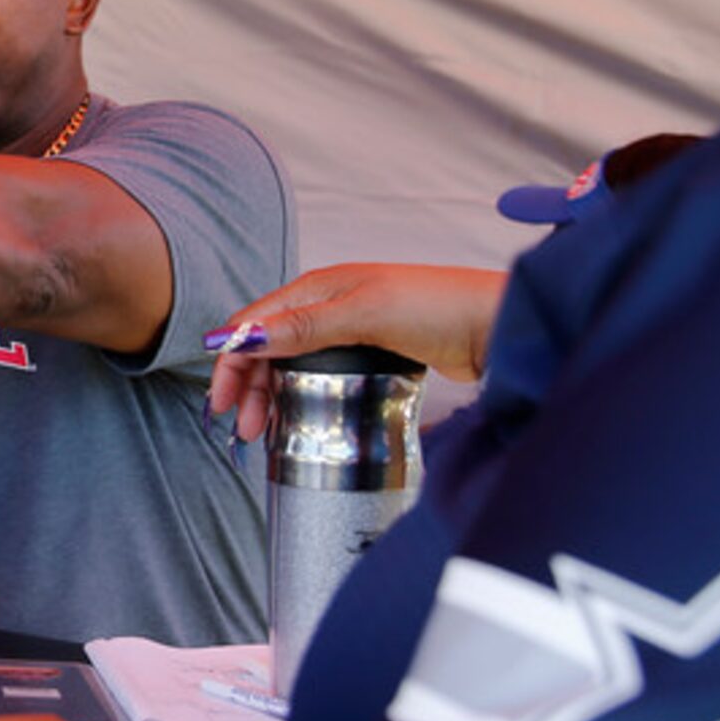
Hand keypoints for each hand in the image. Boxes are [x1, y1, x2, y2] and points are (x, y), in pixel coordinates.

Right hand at [205, 264, 507, 443]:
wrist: (497, 324)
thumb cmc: (438, 306)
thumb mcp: (364, 313)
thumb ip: (304, 327)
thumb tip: (246, 337)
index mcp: (319, 287)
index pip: (255, 323)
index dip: (231, 362)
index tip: (222, 402)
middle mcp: (329, 305)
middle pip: (269, 347)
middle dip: (249, 387)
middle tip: (245, 429)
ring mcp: (352, 329)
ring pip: (293, 364)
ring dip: (273, 395)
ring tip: (268, 433)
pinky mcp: (373, 353)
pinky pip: (323, 375)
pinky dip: (304, 396)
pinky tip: (302, 418)